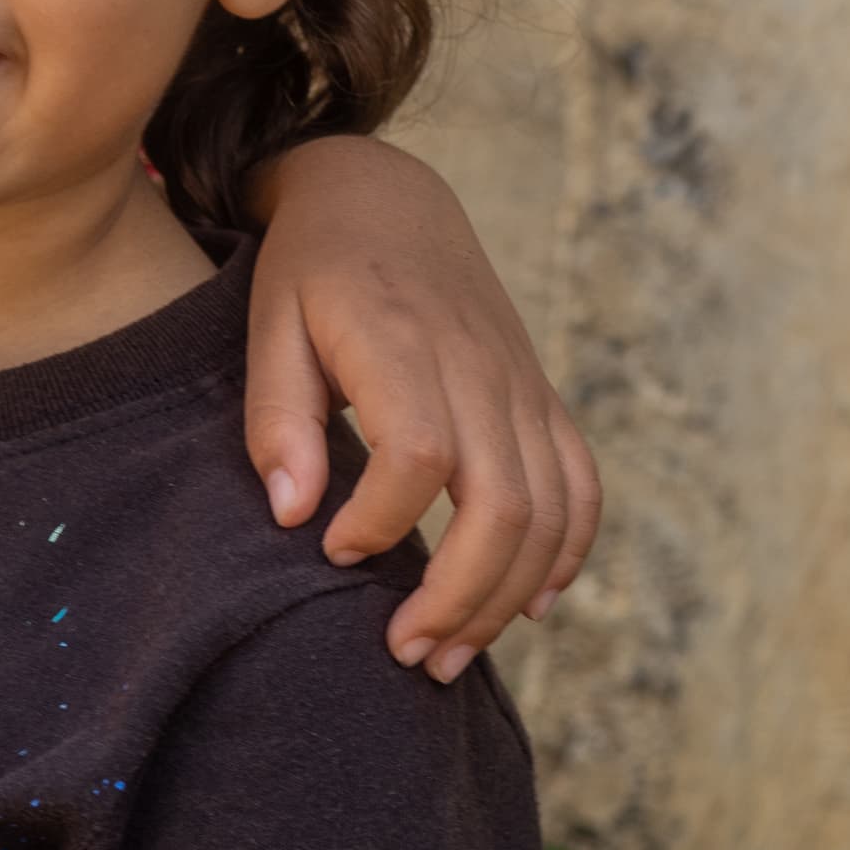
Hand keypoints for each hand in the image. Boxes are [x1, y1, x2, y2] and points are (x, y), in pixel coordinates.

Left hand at [240, 135, 599, 682]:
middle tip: (404, 652)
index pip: (421, 453)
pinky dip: (565, 554)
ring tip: (448, 653)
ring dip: (507, 597)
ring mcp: (522, 385)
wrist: (386, 196)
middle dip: (460, 597)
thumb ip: (277, 418)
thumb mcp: (267, 324)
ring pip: (550, 510)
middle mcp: (480, 367)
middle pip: (504, 503)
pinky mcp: (542, 397)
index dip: (381, 521)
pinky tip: (525, 606)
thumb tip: (294, 517)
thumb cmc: (312, 268)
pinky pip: (581, 485)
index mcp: (404, 341)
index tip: (332, 553)